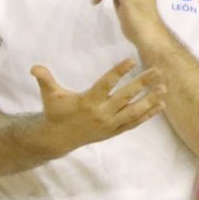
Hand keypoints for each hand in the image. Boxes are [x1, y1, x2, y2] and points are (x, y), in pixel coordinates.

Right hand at [27, 59, 166, 156]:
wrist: (58, 139)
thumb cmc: (56, 112)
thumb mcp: (50, 95)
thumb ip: (45, 79)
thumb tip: (34, 67)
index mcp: (87, 102)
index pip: (106, 84)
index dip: (118, 72)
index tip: (131, 60)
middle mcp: (101, 113)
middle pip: (125, 97)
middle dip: (142, 83)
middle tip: (157, 71)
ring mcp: (109, 124)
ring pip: (134, 111)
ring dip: (150, 100)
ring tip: (164, 88)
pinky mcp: (114, 131)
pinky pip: (134, 123)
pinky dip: (148, 114)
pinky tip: (161, 105)